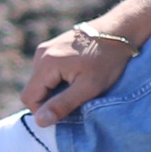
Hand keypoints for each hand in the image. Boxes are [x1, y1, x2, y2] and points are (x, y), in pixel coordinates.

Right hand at [20, 28, 134, 127]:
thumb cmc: (108, 60)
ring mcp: (47, 47)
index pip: (29, 98)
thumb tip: (39, 121)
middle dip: (52, 99)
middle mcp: (41, 53)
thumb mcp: (88, 87)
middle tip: (78, 98)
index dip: (44, 111)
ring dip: (57, 89)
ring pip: (42, 80)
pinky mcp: (55, 46)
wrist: (121, 29)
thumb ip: (62, 104)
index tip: (67, 111)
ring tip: (81, 84)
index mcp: (45, 63)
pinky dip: (60, 78)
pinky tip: (79, 75)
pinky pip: (49, 70)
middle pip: (34, 89)